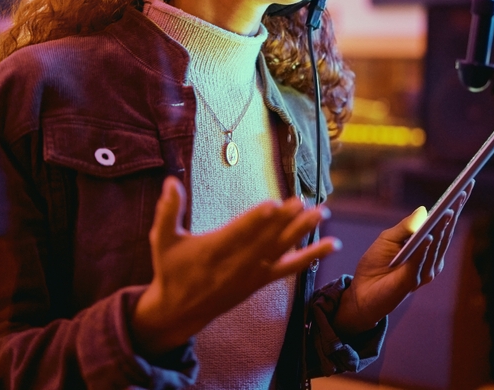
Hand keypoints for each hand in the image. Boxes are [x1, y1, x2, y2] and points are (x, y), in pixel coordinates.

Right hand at [131, 177, 339, 354]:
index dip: (255, 220)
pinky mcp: (260, 280)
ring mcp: (251, 274)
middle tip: (304, 202)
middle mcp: (236, 264)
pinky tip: (332, 245)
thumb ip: (168, 211)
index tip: (272, 205)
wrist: (179, 311)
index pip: (237, 234)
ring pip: (281, 250)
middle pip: (265, 241)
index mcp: (212, 251)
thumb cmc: (171, 270)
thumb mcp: (162, 241)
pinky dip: (312, 256)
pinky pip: (290, 268)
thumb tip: (170, 181)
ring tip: (322, 213)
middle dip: (285, 222)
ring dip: (303, 232)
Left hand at [332, 181, 473, 335]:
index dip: (454, 207)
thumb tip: (425, 210)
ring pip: (436, 247)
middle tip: (462, 194)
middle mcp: (431, 260)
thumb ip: (406, 226)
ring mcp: (424, 272)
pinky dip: (425, 249)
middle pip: (445, 234)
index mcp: (427, 249)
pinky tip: (429, 236)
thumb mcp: (388, 238)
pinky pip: (420, 262)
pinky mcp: (410, 281)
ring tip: (449, 210)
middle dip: (454, 213)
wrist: (361, 292)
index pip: (443, 226)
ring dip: (443, 229)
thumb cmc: (375, 264)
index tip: (464, 188)